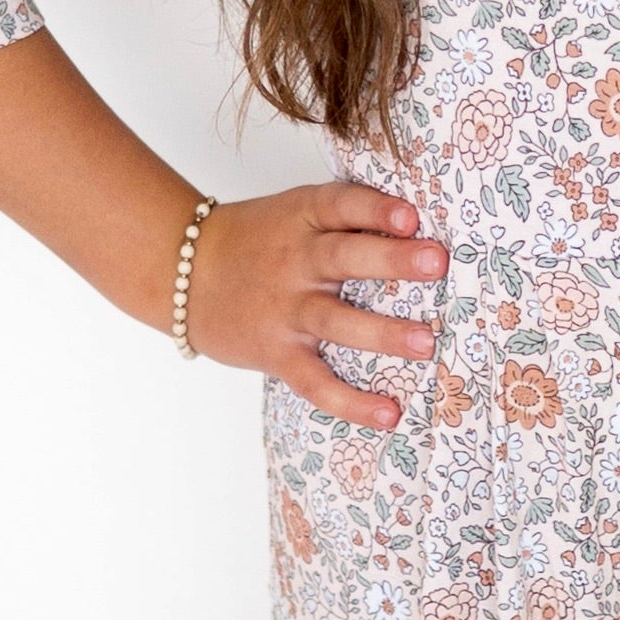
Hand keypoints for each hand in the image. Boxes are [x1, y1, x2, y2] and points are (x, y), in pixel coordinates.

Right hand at [184, 184, 443, 427]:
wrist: (182, 274)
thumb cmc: (257, 241)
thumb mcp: (294, 213)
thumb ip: (346, 218)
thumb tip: (420, 229)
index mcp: (302, 218)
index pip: (340, 206)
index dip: (375, 209)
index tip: (411, 216)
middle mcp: (295, 261)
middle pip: (343, 258)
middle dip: (391, 260)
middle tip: (436, 263)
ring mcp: (285, 309)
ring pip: (335, 320)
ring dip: (382, 332)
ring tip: (425, 343)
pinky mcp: (276, 353)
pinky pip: (315, 381)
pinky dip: (351, 401)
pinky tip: (389, 414)